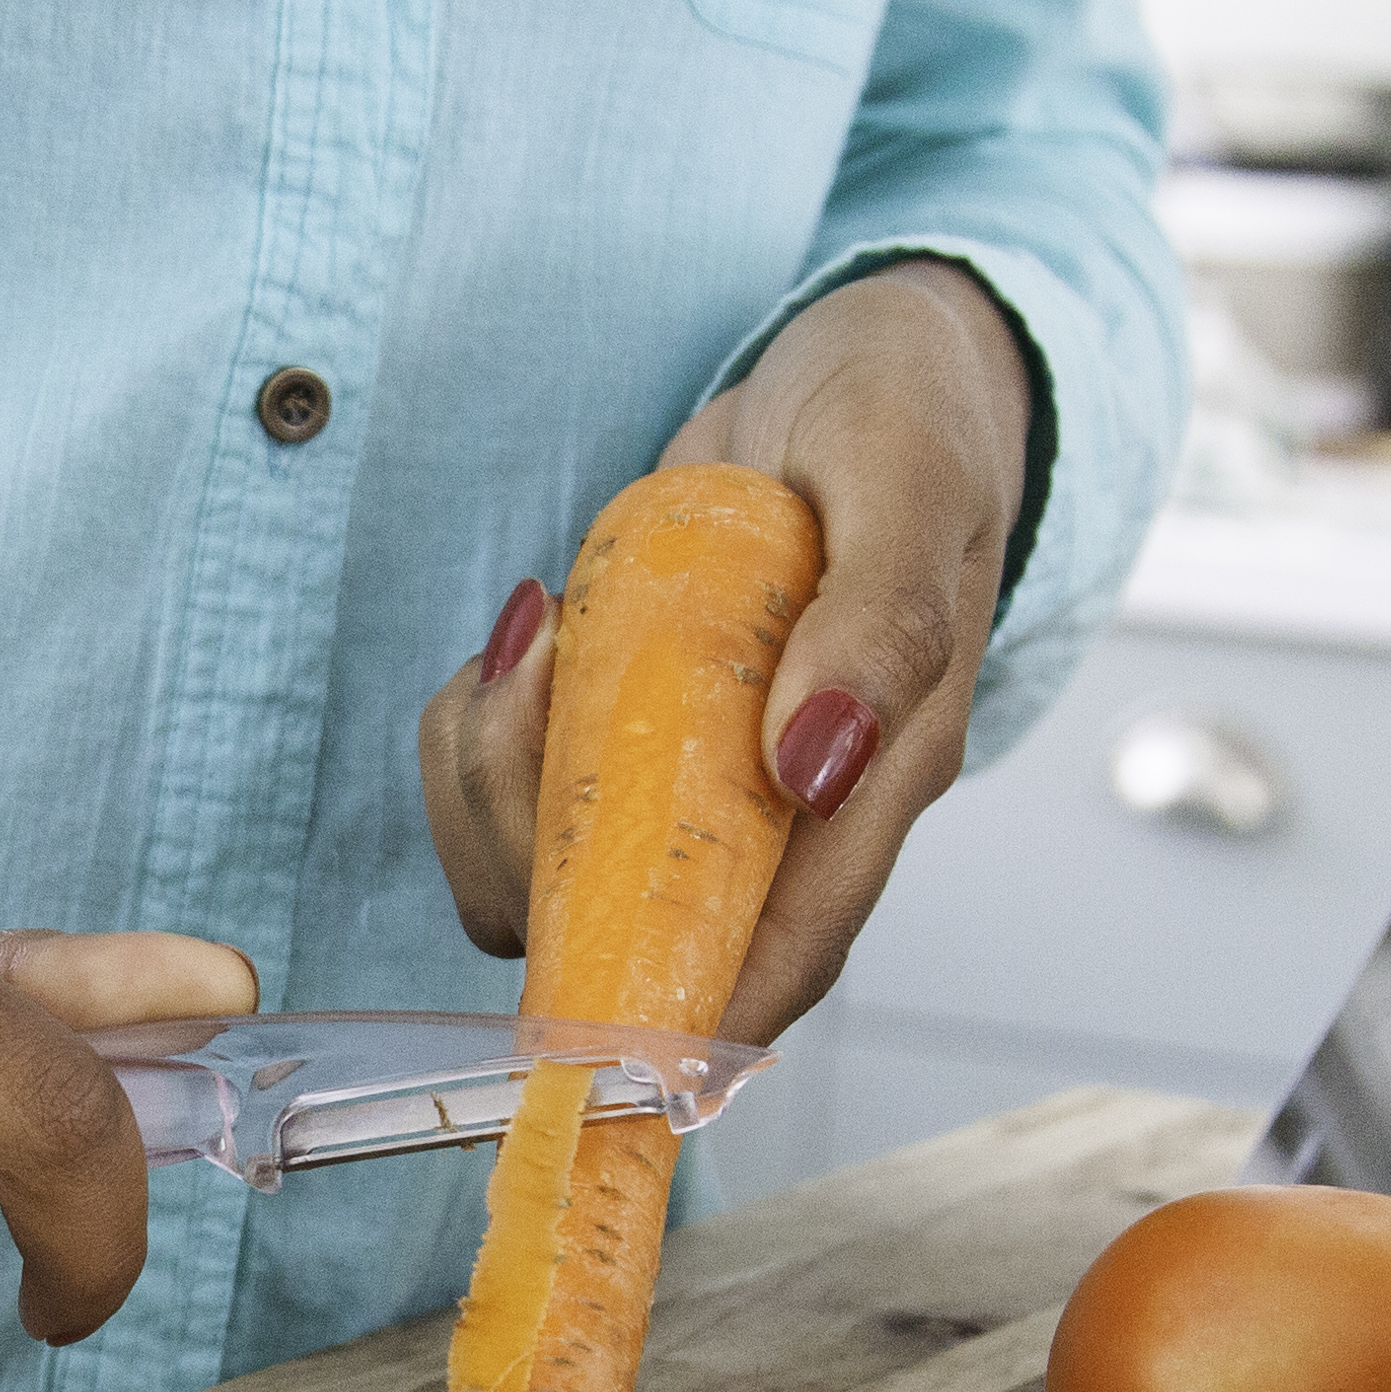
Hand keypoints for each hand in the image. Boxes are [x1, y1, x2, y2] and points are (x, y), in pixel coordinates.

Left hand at [418, 260, 1034, 1042]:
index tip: (581, 1028)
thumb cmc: (907, 418)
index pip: (788, 951)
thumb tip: (815, 768)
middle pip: (642, 928)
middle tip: (524, 680)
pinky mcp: (629, 729)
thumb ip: (878, 625)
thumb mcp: (906, 484)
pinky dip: (483, 724)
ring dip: (492, 773)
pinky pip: (521, 787)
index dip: (685, 1018)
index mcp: (878, 775)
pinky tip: (530, 629)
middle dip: (535, 844)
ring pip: (556, 870)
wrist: (858, 362)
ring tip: (535, 627)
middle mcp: (783, 805)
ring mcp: (696, 772)